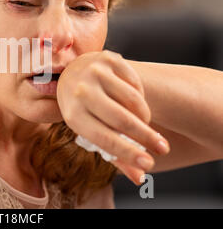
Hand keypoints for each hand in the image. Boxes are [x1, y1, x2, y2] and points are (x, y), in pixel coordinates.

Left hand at [56, 50, 170, 184]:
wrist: (73, 73)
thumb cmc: (84, 109)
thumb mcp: (90, 130)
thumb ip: (114, 154)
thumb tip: (140, 178)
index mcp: (72, 114)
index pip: (104, 138)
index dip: (128, 153)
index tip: (148, 164)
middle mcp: (81, 91)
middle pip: (122, 120)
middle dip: (147, 137)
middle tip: (162, 148)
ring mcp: (94, 72)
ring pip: (133, 100)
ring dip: (144, 116)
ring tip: (144, 123)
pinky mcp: (108, 58)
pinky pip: (135, 82)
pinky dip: (140, 96)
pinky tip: (134, 101)